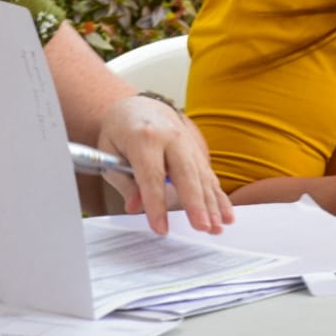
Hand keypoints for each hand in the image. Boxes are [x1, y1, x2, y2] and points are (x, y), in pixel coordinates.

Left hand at [98, 95, 234, 236]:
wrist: (141, 107)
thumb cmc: (121, 131)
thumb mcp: (109, 151)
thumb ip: (123, 181)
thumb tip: (135, 206)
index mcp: (143, 136)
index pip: (152, 175)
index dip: (157, 204)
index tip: (160, 228)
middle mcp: (171, 137)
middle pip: (185, 174)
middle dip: (195, 203)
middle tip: (201, 227)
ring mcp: (188, 143)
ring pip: (202, 176)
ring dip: (211, 204)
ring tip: (215, 228)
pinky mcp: (197, 152)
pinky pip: (210, 176)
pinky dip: (219, 197)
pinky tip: (226, 215)